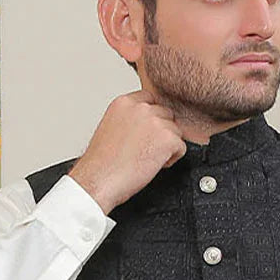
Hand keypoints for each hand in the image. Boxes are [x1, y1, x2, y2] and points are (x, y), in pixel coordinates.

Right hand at [68, 89, 187, 213]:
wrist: (98, 180)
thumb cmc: (102, 162)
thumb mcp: (111, 127)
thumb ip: (130, 118)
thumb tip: (147, 122)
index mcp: (124, 102)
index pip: (151, 100)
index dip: (152, 119)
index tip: (144, 133)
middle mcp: (141, 108)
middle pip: (166, 115)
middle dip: (161, 132)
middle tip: (144, 149)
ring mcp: (156, 122)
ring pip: (175, 131)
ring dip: (166, 146)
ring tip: (145, 158)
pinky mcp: (167, 139)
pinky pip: (181, 147)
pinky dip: (171, 159)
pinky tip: (152, 165)